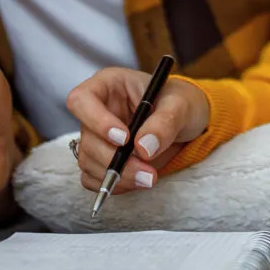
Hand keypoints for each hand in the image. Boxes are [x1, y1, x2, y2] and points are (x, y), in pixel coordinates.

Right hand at [65, 67, 210, 191]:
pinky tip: (137, 181)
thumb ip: (165, 122)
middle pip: (87, 138)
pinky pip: (93, 177)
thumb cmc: (182, 103)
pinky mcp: (101, 158)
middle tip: (147, 173)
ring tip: (149, 178)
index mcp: (109, 85)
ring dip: (117, 176)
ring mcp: (97, 136)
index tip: (124, 139)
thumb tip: (143, 148)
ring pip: (88, 161)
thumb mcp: (181, 105)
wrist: (187, 123)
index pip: (82, 99)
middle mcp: (98, 110)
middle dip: (115, 160)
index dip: (96, 121)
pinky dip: (113, 185)